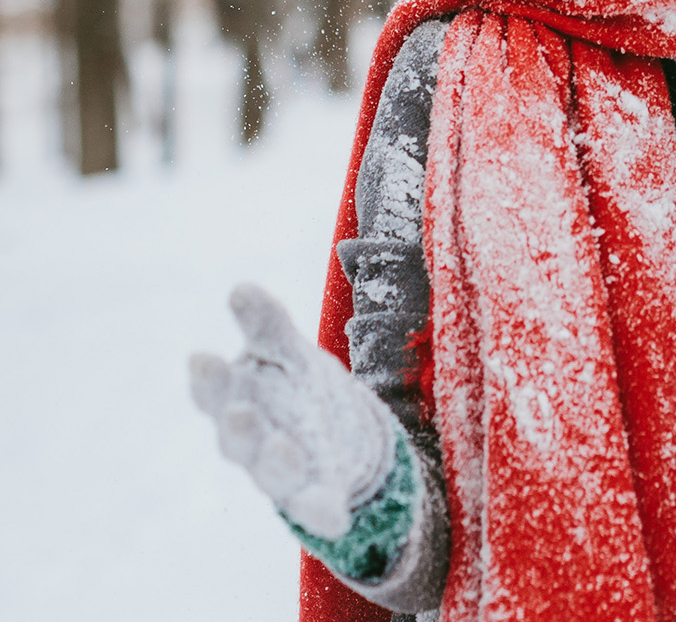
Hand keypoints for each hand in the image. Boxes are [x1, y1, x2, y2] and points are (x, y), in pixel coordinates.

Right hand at [189, 283, 396, 538]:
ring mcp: (283, 471)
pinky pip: (317, 508)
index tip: (201, 357)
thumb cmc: (296, 387)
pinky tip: (335, 518)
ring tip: (282, 450)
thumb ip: (266, 325)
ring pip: (271, 475)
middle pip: (237, 439)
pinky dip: (324, 514)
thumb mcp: (288, 352)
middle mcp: (252, 442)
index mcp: (239, 400)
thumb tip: (240, 288)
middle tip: (237, 409)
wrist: (341, 433)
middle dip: (236, 425)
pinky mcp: (317, 495)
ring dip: (274, 464)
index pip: (215, 392)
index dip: (209, 380)